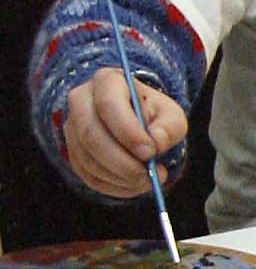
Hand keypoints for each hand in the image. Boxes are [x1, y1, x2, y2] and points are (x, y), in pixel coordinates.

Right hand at [62, 66, 188, 199]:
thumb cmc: (154, 115)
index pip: (109, 105)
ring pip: (88, 159)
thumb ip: (169, 128)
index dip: (128, 132)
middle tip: (148, 174)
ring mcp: (72, 128)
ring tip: (149, 179)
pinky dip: (113, 187)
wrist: (136, 120)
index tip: (150, 153)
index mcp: (107, 81)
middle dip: (122, 162)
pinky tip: (135, 185)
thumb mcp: (171, 115)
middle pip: (91, 135)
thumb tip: (155, 143)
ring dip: (120, 177)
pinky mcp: (73, 152)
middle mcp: (81, 101)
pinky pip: (88, 176)